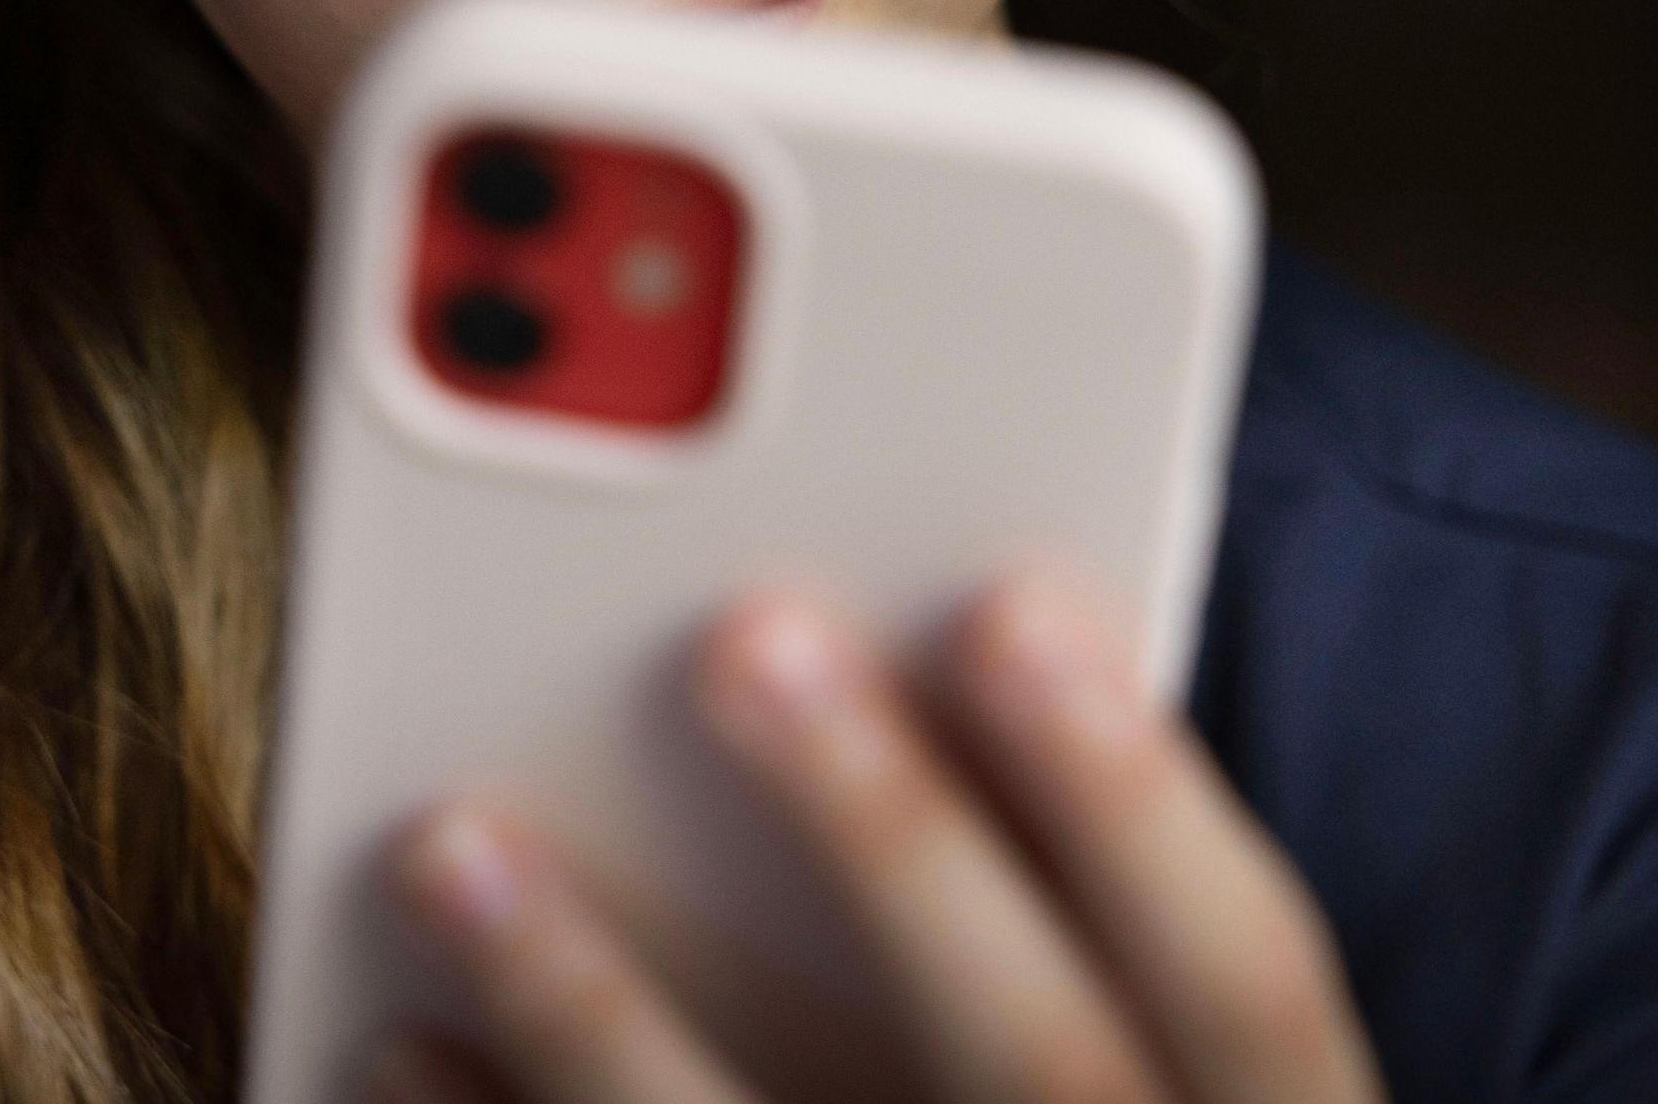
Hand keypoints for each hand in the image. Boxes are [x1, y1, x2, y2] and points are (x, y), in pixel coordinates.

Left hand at [373, 566, 1383, 1103]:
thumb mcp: (1161, 1060)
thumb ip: (1086, 913)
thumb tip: (956, 622)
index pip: (1253, 983)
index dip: (1137, 801)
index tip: (1011, 600)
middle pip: (1035, 1059)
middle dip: (886, 838)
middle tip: (738, 637)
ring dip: (593, 1002)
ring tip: (448, 838)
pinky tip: (404, 1038)